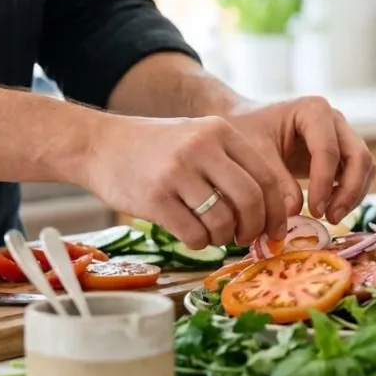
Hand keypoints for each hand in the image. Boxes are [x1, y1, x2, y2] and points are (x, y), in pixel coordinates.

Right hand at [83, 115, 292, 249]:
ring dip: (223, 238)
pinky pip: (194, 234)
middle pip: (250, 200)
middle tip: (246, 239)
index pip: (265, 177)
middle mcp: (201, 148)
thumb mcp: (199, 138)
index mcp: (220, 132)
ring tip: (214, 234)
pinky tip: (193, 235)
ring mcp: (176, 173)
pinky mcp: (154, 198)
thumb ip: (232, 166)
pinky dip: (200, 243)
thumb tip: (268, 213)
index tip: (275, 230)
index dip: (276, 211)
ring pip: (222, 221)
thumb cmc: (156, 148)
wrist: (99, 145)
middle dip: (254, 228)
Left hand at [227, 97, 375, 224]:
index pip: (329, 149)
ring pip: (364, 167)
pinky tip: (329, 210)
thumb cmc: (247, 130)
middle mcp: (335, 120)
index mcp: (313, 110)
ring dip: (354, 195)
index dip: (324, 183)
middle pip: (359, 156)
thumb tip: (295, 212)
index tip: (314, 211)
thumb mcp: (255, 153)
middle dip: (350, 190)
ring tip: (331, 218)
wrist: (244, 123)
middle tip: (330, 218)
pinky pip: (357, 175)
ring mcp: (341, 136)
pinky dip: (350, 194)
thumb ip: (275, 181)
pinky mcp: (341, 153)